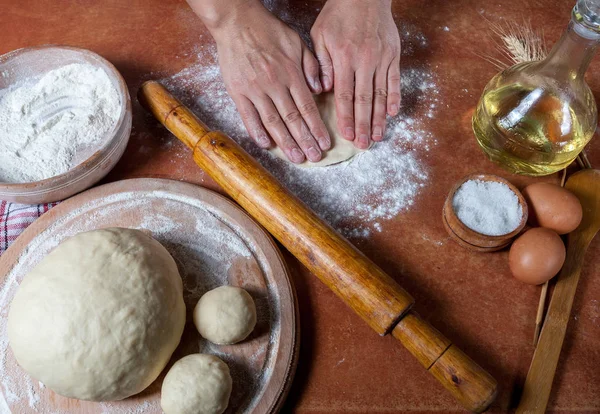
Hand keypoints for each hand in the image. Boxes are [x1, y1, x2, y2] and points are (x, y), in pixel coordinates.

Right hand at [205, 0, 330, 162]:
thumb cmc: (269, 30)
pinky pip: (248, 116)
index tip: (324, 142)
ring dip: (285, 142)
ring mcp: (255, 90)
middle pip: (293, 119)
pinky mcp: (238, 91)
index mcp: (291, 73)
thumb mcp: (297, 42)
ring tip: (296, 157)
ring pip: (273, 122)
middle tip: (314, 157)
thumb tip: (320, 90)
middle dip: (305, 141)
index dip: (317, 128)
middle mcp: (274, 84)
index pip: (308, 107)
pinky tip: (266, 145)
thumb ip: (311, 66)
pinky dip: (257, 132)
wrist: (237, 21)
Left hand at [311, 0, 400, 148]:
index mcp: (344, 58)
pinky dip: (395, 98)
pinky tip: (393, 114)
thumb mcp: (320, 35)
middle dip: (363, 125)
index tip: (346, 134)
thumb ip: (322, 64)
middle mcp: (364, 61)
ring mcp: (381, 59)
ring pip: (381, 94)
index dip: (346, 117)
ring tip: (377, 136)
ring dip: (379, 118)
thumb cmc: (338, 14)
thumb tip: (323, 90)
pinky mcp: (394, 55)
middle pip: (364, 100)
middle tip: (362, 145)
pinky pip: (395, 80)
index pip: (344, 95)